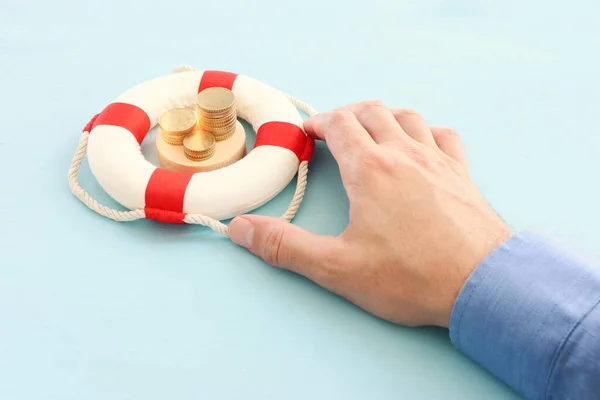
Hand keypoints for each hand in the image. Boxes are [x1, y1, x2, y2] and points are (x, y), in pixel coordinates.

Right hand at [228, 101, 511, 327]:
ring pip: (407, 117)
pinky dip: (425, 131)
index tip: (307, 135)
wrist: (483, 285)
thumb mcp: (337, 267)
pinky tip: (421, 145)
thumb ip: (284, 246)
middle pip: (371, 112)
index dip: (318, 124)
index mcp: (370, 169)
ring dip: (383, 117)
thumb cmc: (411, 276)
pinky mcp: (462, 174)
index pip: (339, 126)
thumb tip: (240, 229)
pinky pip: (443, 135)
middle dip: (347, 115)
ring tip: (370, 131)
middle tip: (332, 132)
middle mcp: (404, 153)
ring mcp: (438, 160)